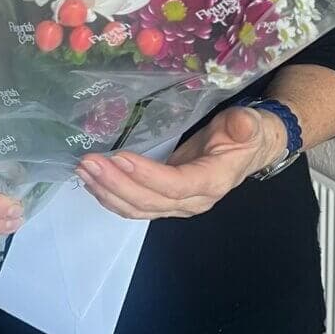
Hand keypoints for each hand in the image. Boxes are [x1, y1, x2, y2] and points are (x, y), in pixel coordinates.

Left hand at [74, 105, 285, 220]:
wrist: (250, 150)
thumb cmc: (248, 134)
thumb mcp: (251, 124)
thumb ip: (245, 125)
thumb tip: (243, 124)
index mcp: (213, 181)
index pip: (176, 185)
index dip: (147, 175)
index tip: (120, 158)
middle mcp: (193, 201)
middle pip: (149, 201)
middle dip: (116, 184)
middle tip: (89, 162)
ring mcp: (177, 205)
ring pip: (137, 209)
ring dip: (107, 192)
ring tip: (84, 170)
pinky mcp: (165, 200)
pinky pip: (135, 206)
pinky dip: (111, 196)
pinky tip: (92, 181)